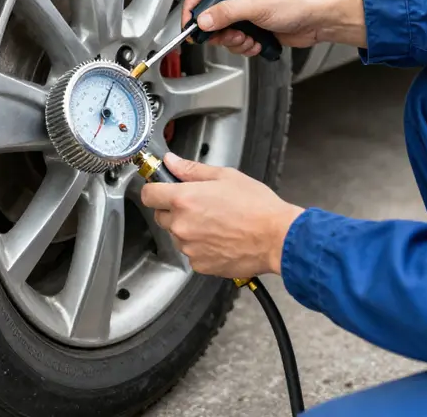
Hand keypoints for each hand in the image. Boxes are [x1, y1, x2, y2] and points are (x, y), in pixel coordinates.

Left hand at [140, 152, 304, 278]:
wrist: (277, 238)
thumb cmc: (256, 206)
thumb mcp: (225, 176)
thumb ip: (191, 169)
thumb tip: (171, 161)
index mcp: (184, 199)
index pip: (149, 194)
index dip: (155, 189)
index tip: (163, 187)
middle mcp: (182, 225)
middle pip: (160, 215)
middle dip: (173, 209)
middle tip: (198, 203)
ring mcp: (189, 248)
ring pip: (176, 235)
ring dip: (187, 228)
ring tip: (214, 221)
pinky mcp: (200, 265)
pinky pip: (190, 252)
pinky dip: (199, 246)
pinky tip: (219, 237)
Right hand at [181, 0, 366, 54]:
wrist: (320, 19)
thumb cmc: (297, 1)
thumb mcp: (256, 6)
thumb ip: (226, 13)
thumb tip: (203, 20)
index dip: (191, 8)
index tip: (189, 26)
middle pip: (209, 15)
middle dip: (217, 31)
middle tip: (226, 36)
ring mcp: (245, 13)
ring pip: (223, 32)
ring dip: (233, 41)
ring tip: (248, 39)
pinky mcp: (253, 28)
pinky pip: (236, 42)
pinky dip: (244, 47)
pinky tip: (257, 43)